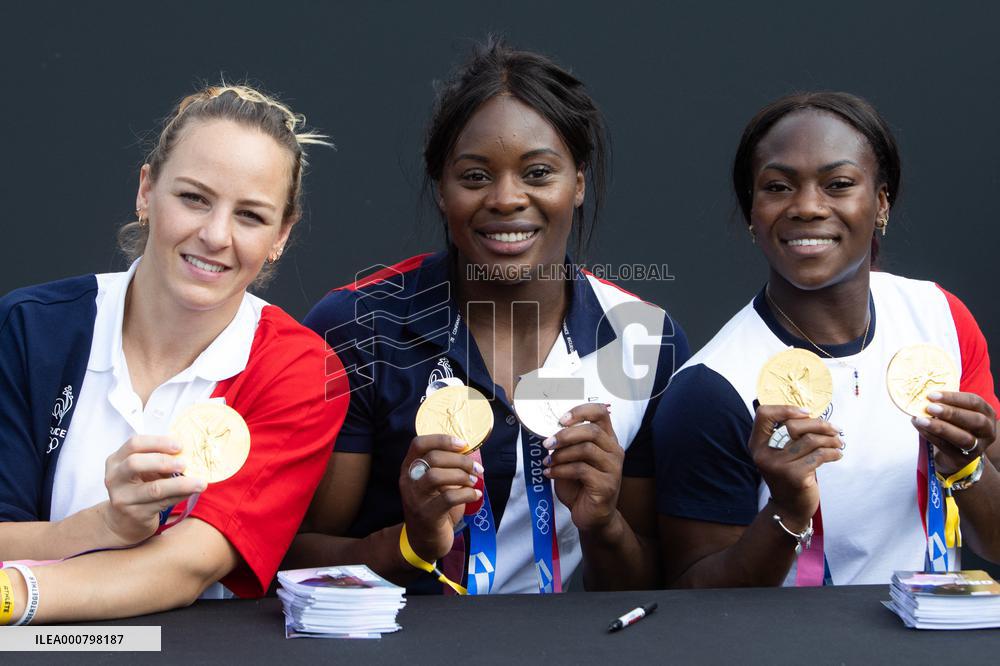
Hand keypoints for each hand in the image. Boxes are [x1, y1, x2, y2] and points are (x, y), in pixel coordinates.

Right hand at [102, 435, 206, 545]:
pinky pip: (163, 503)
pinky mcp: (136, 514)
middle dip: (163, 461)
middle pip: (135, 463)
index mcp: (116, 460)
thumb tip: (189, 452)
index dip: (158, 442)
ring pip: (154, 489)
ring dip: (181, 484)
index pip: (134, 444)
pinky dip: (181, 496)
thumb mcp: (142, 471)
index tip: (179, 445)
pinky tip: (193, 491)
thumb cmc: (138, 488)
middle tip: (185, 463)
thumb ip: (158, 459)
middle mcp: (115, 478)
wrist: (123, 522)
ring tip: (200, 483)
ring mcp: (123, 498)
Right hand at [398, 434, 482, 562]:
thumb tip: (470, 452)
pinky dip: (467, 494)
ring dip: (461, 475)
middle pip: (433, 458)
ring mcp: (415, 498)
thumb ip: (445, 468)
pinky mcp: (427, 514)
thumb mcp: (435, 484)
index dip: (441, 439)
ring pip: (436, 476)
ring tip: (474, 481)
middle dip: (460, 460)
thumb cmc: (433, 507)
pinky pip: (448, 498)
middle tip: (477, 468)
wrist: (423, 541)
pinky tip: (476, 495)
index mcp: (409, 468)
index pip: (419, 444)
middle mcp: (408, 480)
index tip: (462, 444)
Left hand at [543, 403, 623, 533]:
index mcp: (607, 439)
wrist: (592, 517)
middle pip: (592, 431)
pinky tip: (550, 474)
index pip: (601, 413)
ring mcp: (613, 468)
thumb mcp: (572, 459)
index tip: (560, 419)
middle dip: (565, 435)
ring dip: (561, 454)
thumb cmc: (580, 485)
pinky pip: (581, 470)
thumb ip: (567, 444)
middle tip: (547, 443)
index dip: (580, 411)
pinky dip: (561, 470)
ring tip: (548, 462)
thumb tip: (547, 430)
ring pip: (586, 449)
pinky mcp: (607, 485)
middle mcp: (614, 451)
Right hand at [749, 405, 843, 528]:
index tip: (806, 413)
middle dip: (819, 424)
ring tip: (838, 442)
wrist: (789, 508)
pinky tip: (837, 455)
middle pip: (792, 425)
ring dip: (830, 439)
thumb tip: (813, 415)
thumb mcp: (780, 454)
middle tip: (835, 429)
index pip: (764, 414)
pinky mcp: (795, 476)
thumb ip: (788, 435)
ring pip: (810, 440)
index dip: (785, 409)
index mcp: (757, 444)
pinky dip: (833, 453)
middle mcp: (764, 453)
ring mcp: (778, 466)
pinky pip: (819, 456)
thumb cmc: (789, 474)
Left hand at [912, 391, 996, 474]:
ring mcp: (978, 447)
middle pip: (974, 420)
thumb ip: (946, 403)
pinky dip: (930, 436)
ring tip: (921, 419)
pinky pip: (946, 446)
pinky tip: (919, 427)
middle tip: (930, 407)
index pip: (974, 402)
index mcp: (986, 412)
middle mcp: (987, 430)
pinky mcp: (963, 459)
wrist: (957, 453)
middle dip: (951, 413)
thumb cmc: (956, 425)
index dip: (954, 398)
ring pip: (962, 438)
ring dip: (940, 427)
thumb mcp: (957, 412)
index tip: (932, 395)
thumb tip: (923, 394)